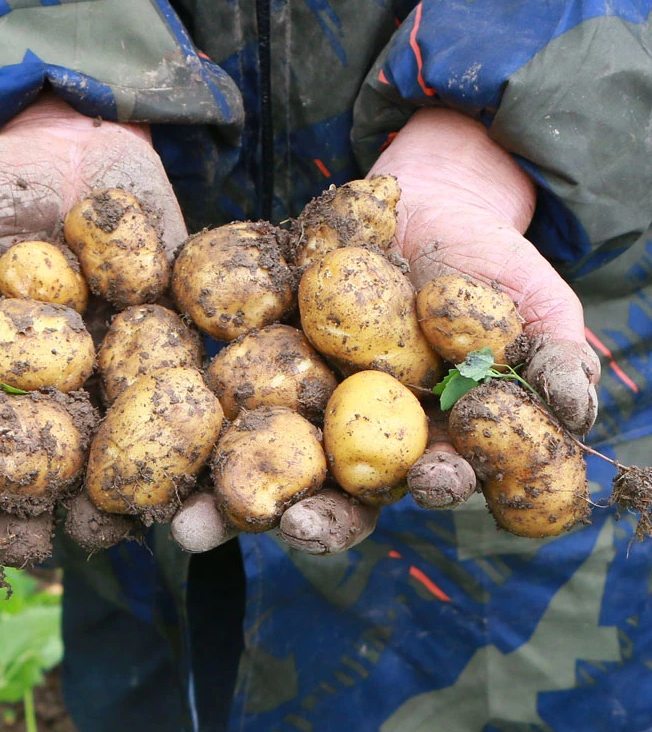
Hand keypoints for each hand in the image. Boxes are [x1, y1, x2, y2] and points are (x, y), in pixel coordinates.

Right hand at [0, 96, 185, 540]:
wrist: (77, 138)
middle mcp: (62, 388)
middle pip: (58, 467)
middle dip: (62, 508)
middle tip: (76, 534)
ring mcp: (122, 368)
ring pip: (128, 443)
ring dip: (138, 484)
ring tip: (148, 515)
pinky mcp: (178, 337)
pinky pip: (194, 380)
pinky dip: (203, 415)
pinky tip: (213, 448)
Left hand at [172, 107, 598, 554]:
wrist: (417, 207)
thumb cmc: (484, 264)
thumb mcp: (531, 304)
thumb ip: (551, 358)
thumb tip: (582, 411)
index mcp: (415, 440)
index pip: (417, 480)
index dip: (419, 488)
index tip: (422, 485)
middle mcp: (346, 434)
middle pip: (322, 486)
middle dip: (303, 513)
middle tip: (283, 525)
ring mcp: (291, 397)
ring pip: (253, 454)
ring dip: (220, 489)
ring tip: (186, 520)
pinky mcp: (245, 357)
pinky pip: (209, 385)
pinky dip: (180, 408)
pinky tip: (148, 423)